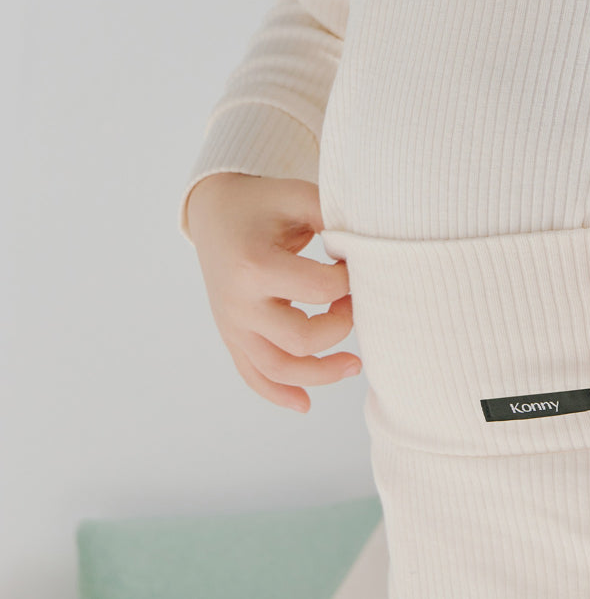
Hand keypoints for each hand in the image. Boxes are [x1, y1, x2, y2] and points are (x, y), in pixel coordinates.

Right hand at [186, 173, 361, 413]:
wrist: (214, 212)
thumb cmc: (263, 202)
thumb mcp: (297, 195)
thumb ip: (332, 215)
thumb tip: (366, 245)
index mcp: (255, 264)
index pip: (320, 289)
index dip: (350, 281)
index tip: (355, 264)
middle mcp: (239, 302)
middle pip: (301, 338)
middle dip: (340, 327)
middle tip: (354, 304)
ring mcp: (232, 324)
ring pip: (278, 369)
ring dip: (321, 374)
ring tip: (355, 364)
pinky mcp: (231, 336)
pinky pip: (253, 376)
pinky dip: (279, 394)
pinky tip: (306, 403)